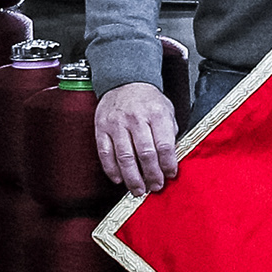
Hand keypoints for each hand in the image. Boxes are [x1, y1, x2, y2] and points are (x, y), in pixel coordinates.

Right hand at [96, 79, 184, 193]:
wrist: (124, 81)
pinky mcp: (101, 128)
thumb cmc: (148, 100)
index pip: (164, 144)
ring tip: (138, 190)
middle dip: (152, 175)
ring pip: (124, 157)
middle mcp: (135, 118)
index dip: (168, 164)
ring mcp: (116, 124)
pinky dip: (112, 170)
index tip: (170, 174)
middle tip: (155, 187)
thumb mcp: (167, 110)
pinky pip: (105, 153)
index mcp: (156, 113)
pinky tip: (119, 179)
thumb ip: (169, 133)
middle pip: (145, 154)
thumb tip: (171, 160)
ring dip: (132, 178)